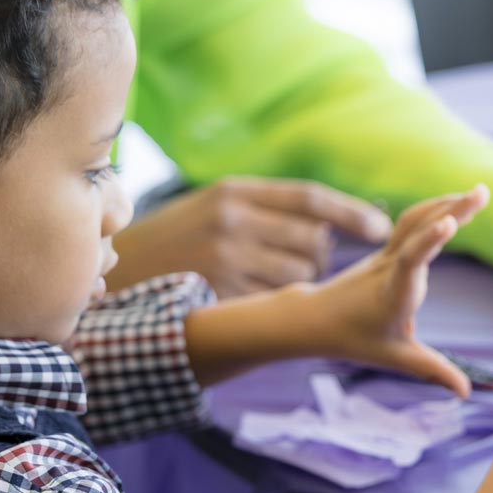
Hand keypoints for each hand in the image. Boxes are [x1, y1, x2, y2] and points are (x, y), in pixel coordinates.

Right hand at [110, 177, 391, 296]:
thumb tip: (323, 225)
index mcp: (234, 191)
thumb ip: (260, 209)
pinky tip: (256, 299)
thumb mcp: (209, 207)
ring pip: (299, 272)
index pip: (310, 199)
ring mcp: (228, 257)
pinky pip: (275, 298)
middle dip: (319, 255)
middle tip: (305, 263)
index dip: (352, 214)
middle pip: (311, 240)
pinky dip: (276, 301)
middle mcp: (234, 220)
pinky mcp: (222, 292)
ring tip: (269, 279)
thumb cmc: (170, 241)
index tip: (381, 229)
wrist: (111, 271)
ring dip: (299, 280)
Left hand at [312, 185, 491, 398]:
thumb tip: (466, 393)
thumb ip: (433, 370)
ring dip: (446, 203)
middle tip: (482, 192)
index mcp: (394, 294)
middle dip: (452, 210)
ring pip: (415, 220)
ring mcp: (387, 254)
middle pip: (419, 230)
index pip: (412, 261)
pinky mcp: (388, 250)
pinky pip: (411, 223)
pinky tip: (456, 206)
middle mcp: (390, 268)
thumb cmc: (354, 339)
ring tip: (479, 194)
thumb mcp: (395, 357)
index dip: (429, 241)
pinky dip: (435, 210)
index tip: (448, 223)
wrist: (315, 318)